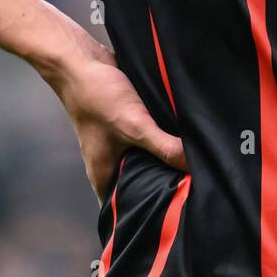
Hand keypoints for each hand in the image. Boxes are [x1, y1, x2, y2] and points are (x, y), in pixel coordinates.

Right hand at [38, 28, 186, 204]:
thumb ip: (164, 147)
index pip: (125, 210)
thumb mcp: (134, 125)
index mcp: (103, 174)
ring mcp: (118, 144)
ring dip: (165, 163)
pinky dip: (163, 142)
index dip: (147, 214)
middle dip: (163, 188)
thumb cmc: (97, 96)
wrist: (80, 60)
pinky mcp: (127, 125)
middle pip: (141, 186)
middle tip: (195, 193)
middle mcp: (110, 163)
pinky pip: (148, 140)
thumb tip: (194, 166)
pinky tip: (183, 141)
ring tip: (195, 170)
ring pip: (146, 162)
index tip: (175, 217)